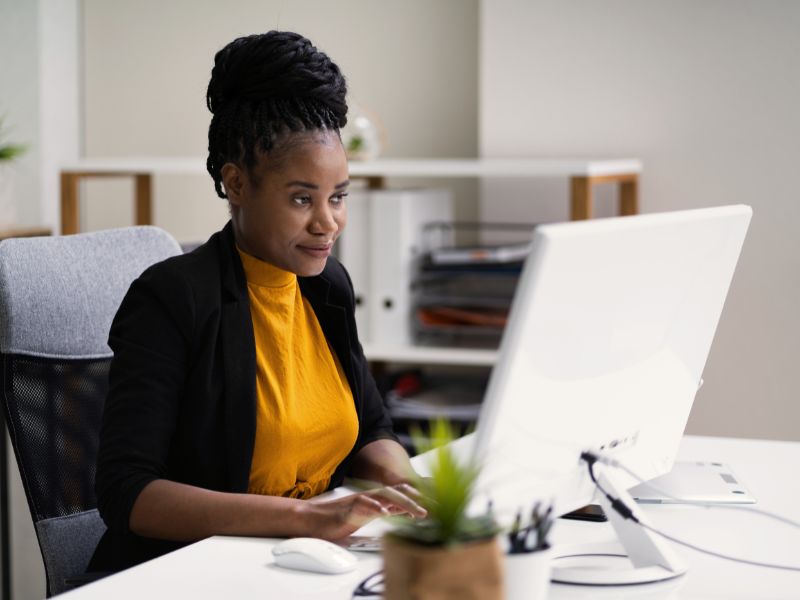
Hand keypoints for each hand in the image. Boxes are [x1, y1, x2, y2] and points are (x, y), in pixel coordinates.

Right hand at [305, 483, 426, 539]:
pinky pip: (362, 505)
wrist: (313, 519)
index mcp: (377, 500)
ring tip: (418, 512)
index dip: (420, 497)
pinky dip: (374, 507)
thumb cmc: (340, 519)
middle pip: (398, 492)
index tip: (438, 504)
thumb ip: (386, 510)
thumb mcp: (369, 515)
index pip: (402, 494)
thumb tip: (406, 510)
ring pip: (384, 496)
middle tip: (436, 509)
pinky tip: (384, 512)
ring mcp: (359, 501)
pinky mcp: (347, 508)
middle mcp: (370, 497)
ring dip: (403, 503)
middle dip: (418, 499)